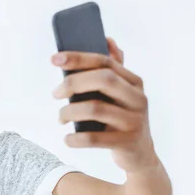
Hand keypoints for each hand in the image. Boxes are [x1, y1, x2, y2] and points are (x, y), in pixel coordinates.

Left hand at [52, 37, 158, 171]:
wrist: (140, 155)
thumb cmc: (121, 119)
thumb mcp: (121, 94)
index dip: (78, 58)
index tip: (54, 59)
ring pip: (95, 108)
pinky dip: (74, 139)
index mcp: (134, 82)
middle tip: (55, 93)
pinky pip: (93, 139)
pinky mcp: (126, 143)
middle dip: (73, 83)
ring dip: (69, 112)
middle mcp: (138, 98)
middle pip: (103, 80)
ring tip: (60, 119)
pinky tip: (67, 138)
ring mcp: (134, 121)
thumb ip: (113, 69)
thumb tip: (107, 40)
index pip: (105, 62)